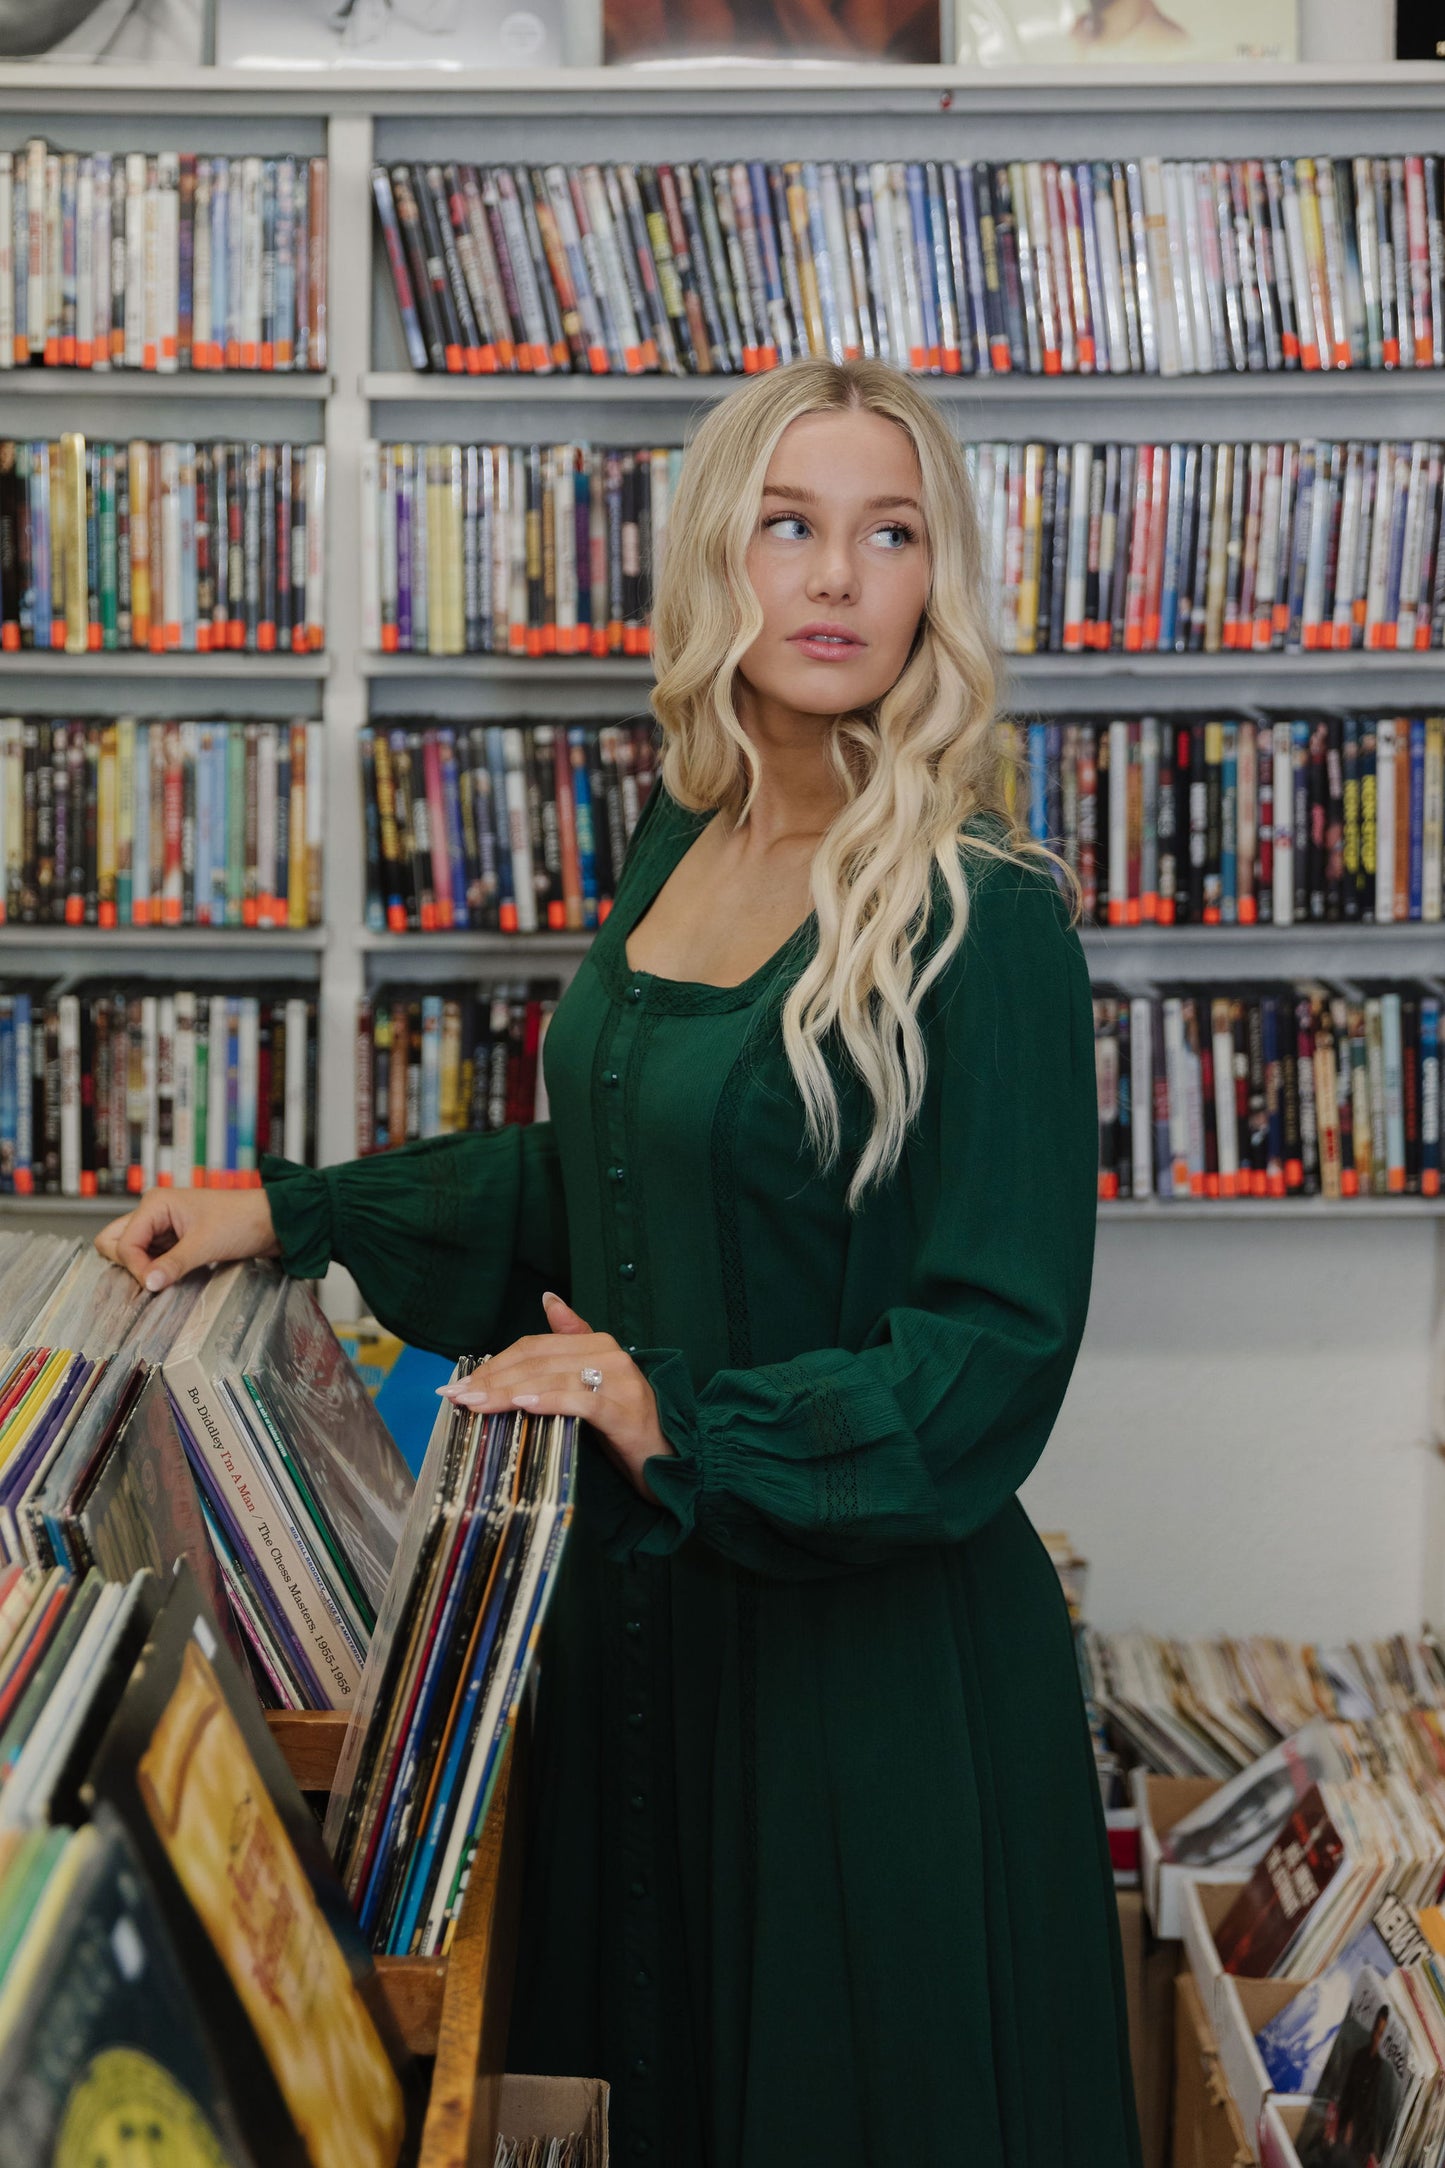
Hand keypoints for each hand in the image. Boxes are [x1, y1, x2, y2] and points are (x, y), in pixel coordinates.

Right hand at [95, 1184, 279, 1292]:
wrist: (271, 1221)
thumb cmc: (241, 1220)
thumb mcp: (205, 1245)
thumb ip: (173, 1265)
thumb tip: (148, 1284)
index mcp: (155, 1204)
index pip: (123, 1243)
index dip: (135, 1267)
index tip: (154, 1285)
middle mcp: (153, 1212)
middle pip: (114, 1242)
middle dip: (128, 1264)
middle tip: (151, 1279)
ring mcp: (162, 1226)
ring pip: (131, 1252)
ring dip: (142, 1268)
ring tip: (165, 1279)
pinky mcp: (173, 1240)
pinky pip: (150, 1257)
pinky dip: (155, 1269)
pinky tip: (170, 1277)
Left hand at [440, 1291, 674, 1502]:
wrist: (667, 1457)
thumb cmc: (622, 1422)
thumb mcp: (593, 1379)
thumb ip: (571, 1339)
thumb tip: (548, 1298)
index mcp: (597, 1344)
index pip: (534, 1347)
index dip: (495, 1363)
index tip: (461, 1383)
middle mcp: (609, 1355)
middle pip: (537, 1362)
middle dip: (492, 1379)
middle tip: (456, 1396)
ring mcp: (619, 1382)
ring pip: (552, 1380)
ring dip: (508, 1392)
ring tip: (476, 1404)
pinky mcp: (624, 1412)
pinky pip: (581, 1401)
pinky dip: (550, 1401)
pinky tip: (523, 1406)